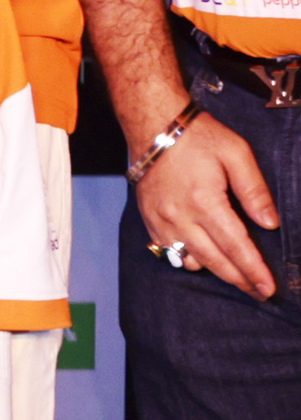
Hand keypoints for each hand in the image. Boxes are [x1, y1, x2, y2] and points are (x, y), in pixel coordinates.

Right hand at [133, 107, 282, 298]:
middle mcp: (181, 217)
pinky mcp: (149, 219)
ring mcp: (162, 220)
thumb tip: (270, 224)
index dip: (254, 270)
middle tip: (260, 293)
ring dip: (216, 271)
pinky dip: (189, 259)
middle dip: (241, 280)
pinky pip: (169, 251)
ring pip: (192, 261)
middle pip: (216, 261)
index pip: (236, 246)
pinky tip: (204, 258)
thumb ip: (255, 191)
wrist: (154, 125)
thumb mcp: (237, 154)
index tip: (268, 289)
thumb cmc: (199, 137)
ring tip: (236, 275)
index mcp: (205, 202)